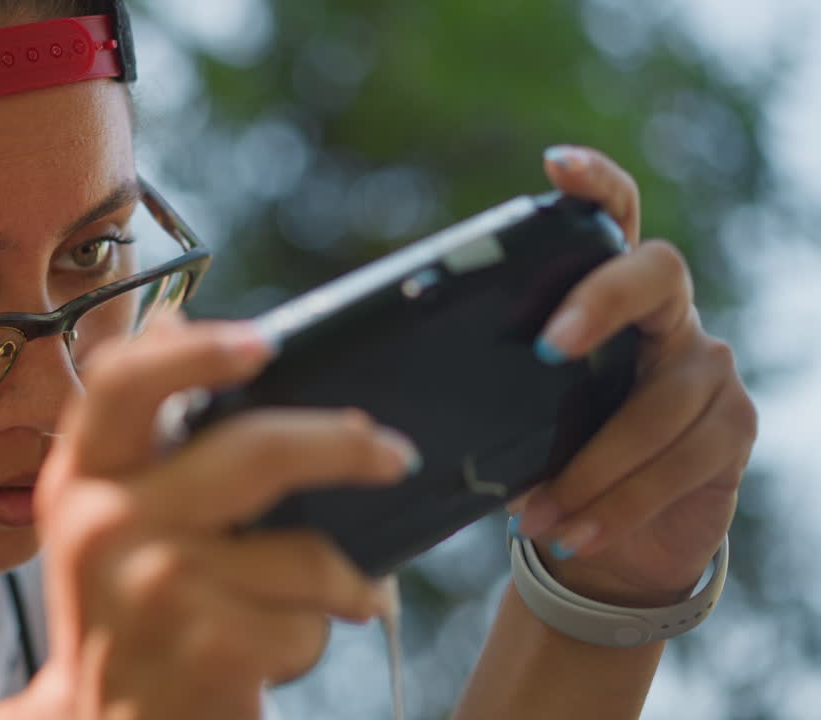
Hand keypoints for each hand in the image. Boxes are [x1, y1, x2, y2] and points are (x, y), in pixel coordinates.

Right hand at [29, 314, 418, 719]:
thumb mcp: (121, 515)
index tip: (266, 342)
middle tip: (393, 455)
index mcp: (81, 474)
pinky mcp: (198, 651)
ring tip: (338, 595)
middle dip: (346, 448)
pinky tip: (286, 648)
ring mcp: (148, 590)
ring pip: (304, 555)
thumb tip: (180, 324)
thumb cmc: (134, 605)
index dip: (195, 350)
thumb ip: (148, 433)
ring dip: (342, 582)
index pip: (122, 382)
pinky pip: (306, 624)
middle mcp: (100, 524)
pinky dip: (316, 638)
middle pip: (255, 451)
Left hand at [514, 146, 756, 606]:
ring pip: (658, 402)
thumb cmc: (556, 457)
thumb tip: (413, 392)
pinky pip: (677, 463)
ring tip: (536, 512)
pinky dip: (615, 505)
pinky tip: (572, 530)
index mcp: (610, 296)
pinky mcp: (732, 428)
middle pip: (655, 273)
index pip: (614, 216)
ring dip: (591, 465)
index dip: (594, 182)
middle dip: (600, 302)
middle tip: (547, 347)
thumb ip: (496, 382)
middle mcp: (670, 315)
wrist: (615, 539)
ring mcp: (709, 368)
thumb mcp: (521, 412)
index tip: (555, 164)